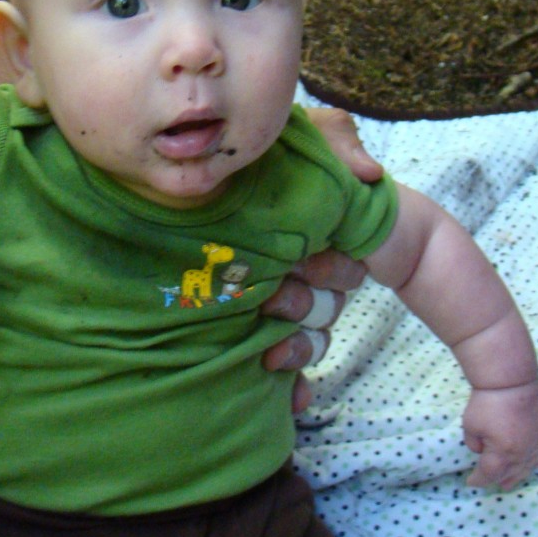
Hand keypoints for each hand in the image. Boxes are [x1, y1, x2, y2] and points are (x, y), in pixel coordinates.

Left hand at [260, 106, 379, 410]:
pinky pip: (284, 365)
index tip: (312, 259)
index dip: (334, 269)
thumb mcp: (291, 138)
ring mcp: (272, 303)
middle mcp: (294, 269)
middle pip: (325, 305)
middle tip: (274, 297)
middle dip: (305, 305)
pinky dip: (293, 384)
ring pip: (309, 337)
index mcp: (307, 232)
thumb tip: (369, 176)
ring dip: (299, 347)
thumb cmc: (236, 162)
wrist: (168, 185)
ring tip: (270, 347)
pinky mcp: (250, 331)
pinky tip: (289, 399)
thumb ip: (333, 140)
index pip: (345, 266)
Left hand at [463, 380, 537, 489]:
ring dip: (517, 476)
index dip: (478, 480)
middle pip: (510, 474)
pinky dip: (534, 463)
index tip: (470, 482)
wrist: (512, 380)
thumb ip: (474, 444)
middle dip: (498, 480)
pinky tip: (530, 464)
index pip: (490, 474)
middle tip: (490, 483)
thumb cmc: (487, 402)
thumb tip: (481, 451)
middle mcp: (523, 453)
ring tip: (509, 482)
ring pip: (528, 468)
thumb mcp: (470, 425)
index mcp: (503, 453)